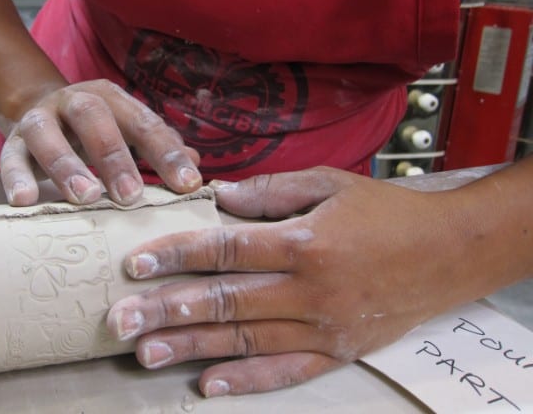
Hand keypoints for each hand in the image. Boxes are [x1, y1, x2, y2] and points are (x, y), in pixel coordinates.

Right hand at [0, 79, 201, 205]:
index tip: (188, 184)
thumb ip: (157, 147)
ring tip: (85, 198)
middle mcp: (73, 102)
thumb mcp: (126, 132)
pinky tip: (25, 202)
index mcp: (111, 99)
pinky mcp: (11, 142)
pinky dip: (16, 178)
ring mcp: (39, 119)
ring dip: (66, 166)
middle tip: (131, 196)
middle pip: (93, 117)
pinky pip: (10, 157)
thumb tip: (195, 165)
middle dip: (113, 156)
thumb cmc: (94, 131)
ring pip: (47, 133)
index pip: (143, 122)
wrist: (36, 113)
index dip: (166, 153)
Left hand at [106, 167, 486, 396]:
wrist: (448, 254)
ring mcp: (322, 328)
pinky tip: (209, 385)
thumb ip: (272, 190)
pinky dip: (246, 381)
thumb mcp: (330, 184)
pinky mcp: (337, 353)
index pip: (226, 249)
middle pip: (224, 302)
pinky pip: (284, 372)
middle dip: (166, 311)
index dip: (177, 255)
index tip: (135, 263)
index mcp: (303, 242)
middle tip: (120, 320)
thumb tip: (218, 195)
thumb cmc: (386, 213)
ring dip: (191, 348)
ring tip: (146, 353)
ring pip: (244, 341)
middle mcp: (308, 291)